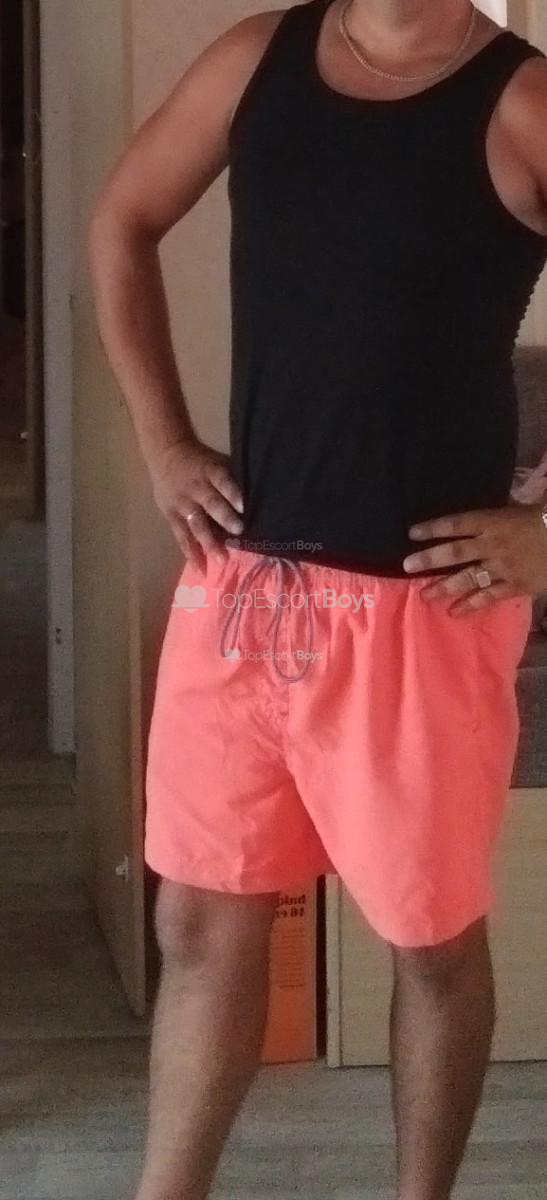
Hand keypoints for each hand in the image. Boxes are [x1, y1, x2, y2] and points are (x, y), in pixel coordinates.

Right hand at [149, 436, 243, 571]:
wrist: (166, 454)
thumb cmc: (201, 461)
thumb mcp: (216, 461)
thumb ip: (233, 477)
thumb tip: (259, 497)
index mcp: (209, 471)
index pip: (222, 480)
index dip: (232, 493)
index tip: (244, 507)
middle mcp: (196, 488)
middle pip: (210, 503)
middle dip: (224, 518)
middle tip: (238, 532)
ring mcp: (182, 504)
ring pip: (196, 525)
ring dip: (209, 543)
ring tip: (221, 560)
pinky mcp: (172, 516)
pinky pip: (182, 537)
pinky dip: (191, 554)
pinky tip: (201, 569)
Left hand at [402, 503, 546, 613]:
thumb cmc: (540, 520)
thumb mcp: (513, 511)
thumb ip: (489, 519)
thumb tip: (468, 521)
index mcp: (492, 522)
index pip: (456, 524)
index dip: (433, 528)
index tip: (412, 533)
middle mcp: (493, 545)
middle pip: (455, 553)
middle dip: (429, 560)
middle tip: (407, 566)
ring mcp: (503, 567)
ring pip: (468, 578)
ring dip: (444, 587)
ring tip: (425, 595)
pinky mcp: (515, 585)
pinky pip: (488, 596)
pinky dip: (470, 604)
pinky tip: (453, 611)